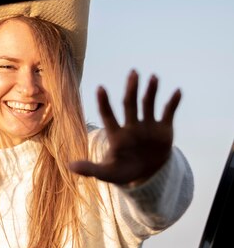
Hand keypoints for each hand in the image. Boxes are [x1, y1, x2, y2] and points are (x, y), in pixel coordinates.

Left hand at [69, 70, 180, 185]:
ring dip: (151, 91)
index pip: (107, 116)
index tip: (100, 88)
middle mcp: (131, 126)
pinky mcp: (163, 129)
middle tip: (133, 73)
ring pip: (148, 104)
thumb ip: (90, 169)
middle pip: (130, 104)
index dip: (104, 103)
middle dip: (131, 89)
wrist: (145, 174)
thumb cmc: (122, 171)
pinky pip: (168, 113)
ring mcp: (147, 126)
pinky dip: (173, 103)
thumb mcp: (106, 173)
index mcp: (116, 135)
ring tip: (153, 77)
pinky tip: (177, 91)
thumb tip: (70, 166)